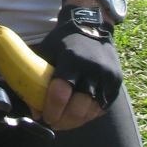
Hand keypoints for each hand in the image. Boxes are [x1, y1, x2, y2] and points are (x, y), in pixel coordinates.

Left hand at [36, 5, 122, 130]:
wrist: (91, 24)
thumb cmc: (64, 40)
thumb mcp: (47, 51)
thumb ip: (37, 77)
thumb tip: (30, 106)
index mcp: (71, 60)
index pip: (60, 94)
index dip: (50, 110)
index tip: (43, 116)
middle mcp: (92, 69)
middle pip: (77, 109)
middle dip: (62, 121)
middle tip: (53, 122)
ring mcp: (107, 77)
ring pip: (90, 112)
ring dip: (75, 121)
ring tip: (64, 120)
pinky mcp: (116, 82)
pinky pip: (102, 108)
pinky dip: (89, 114)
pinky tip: (78, 113)